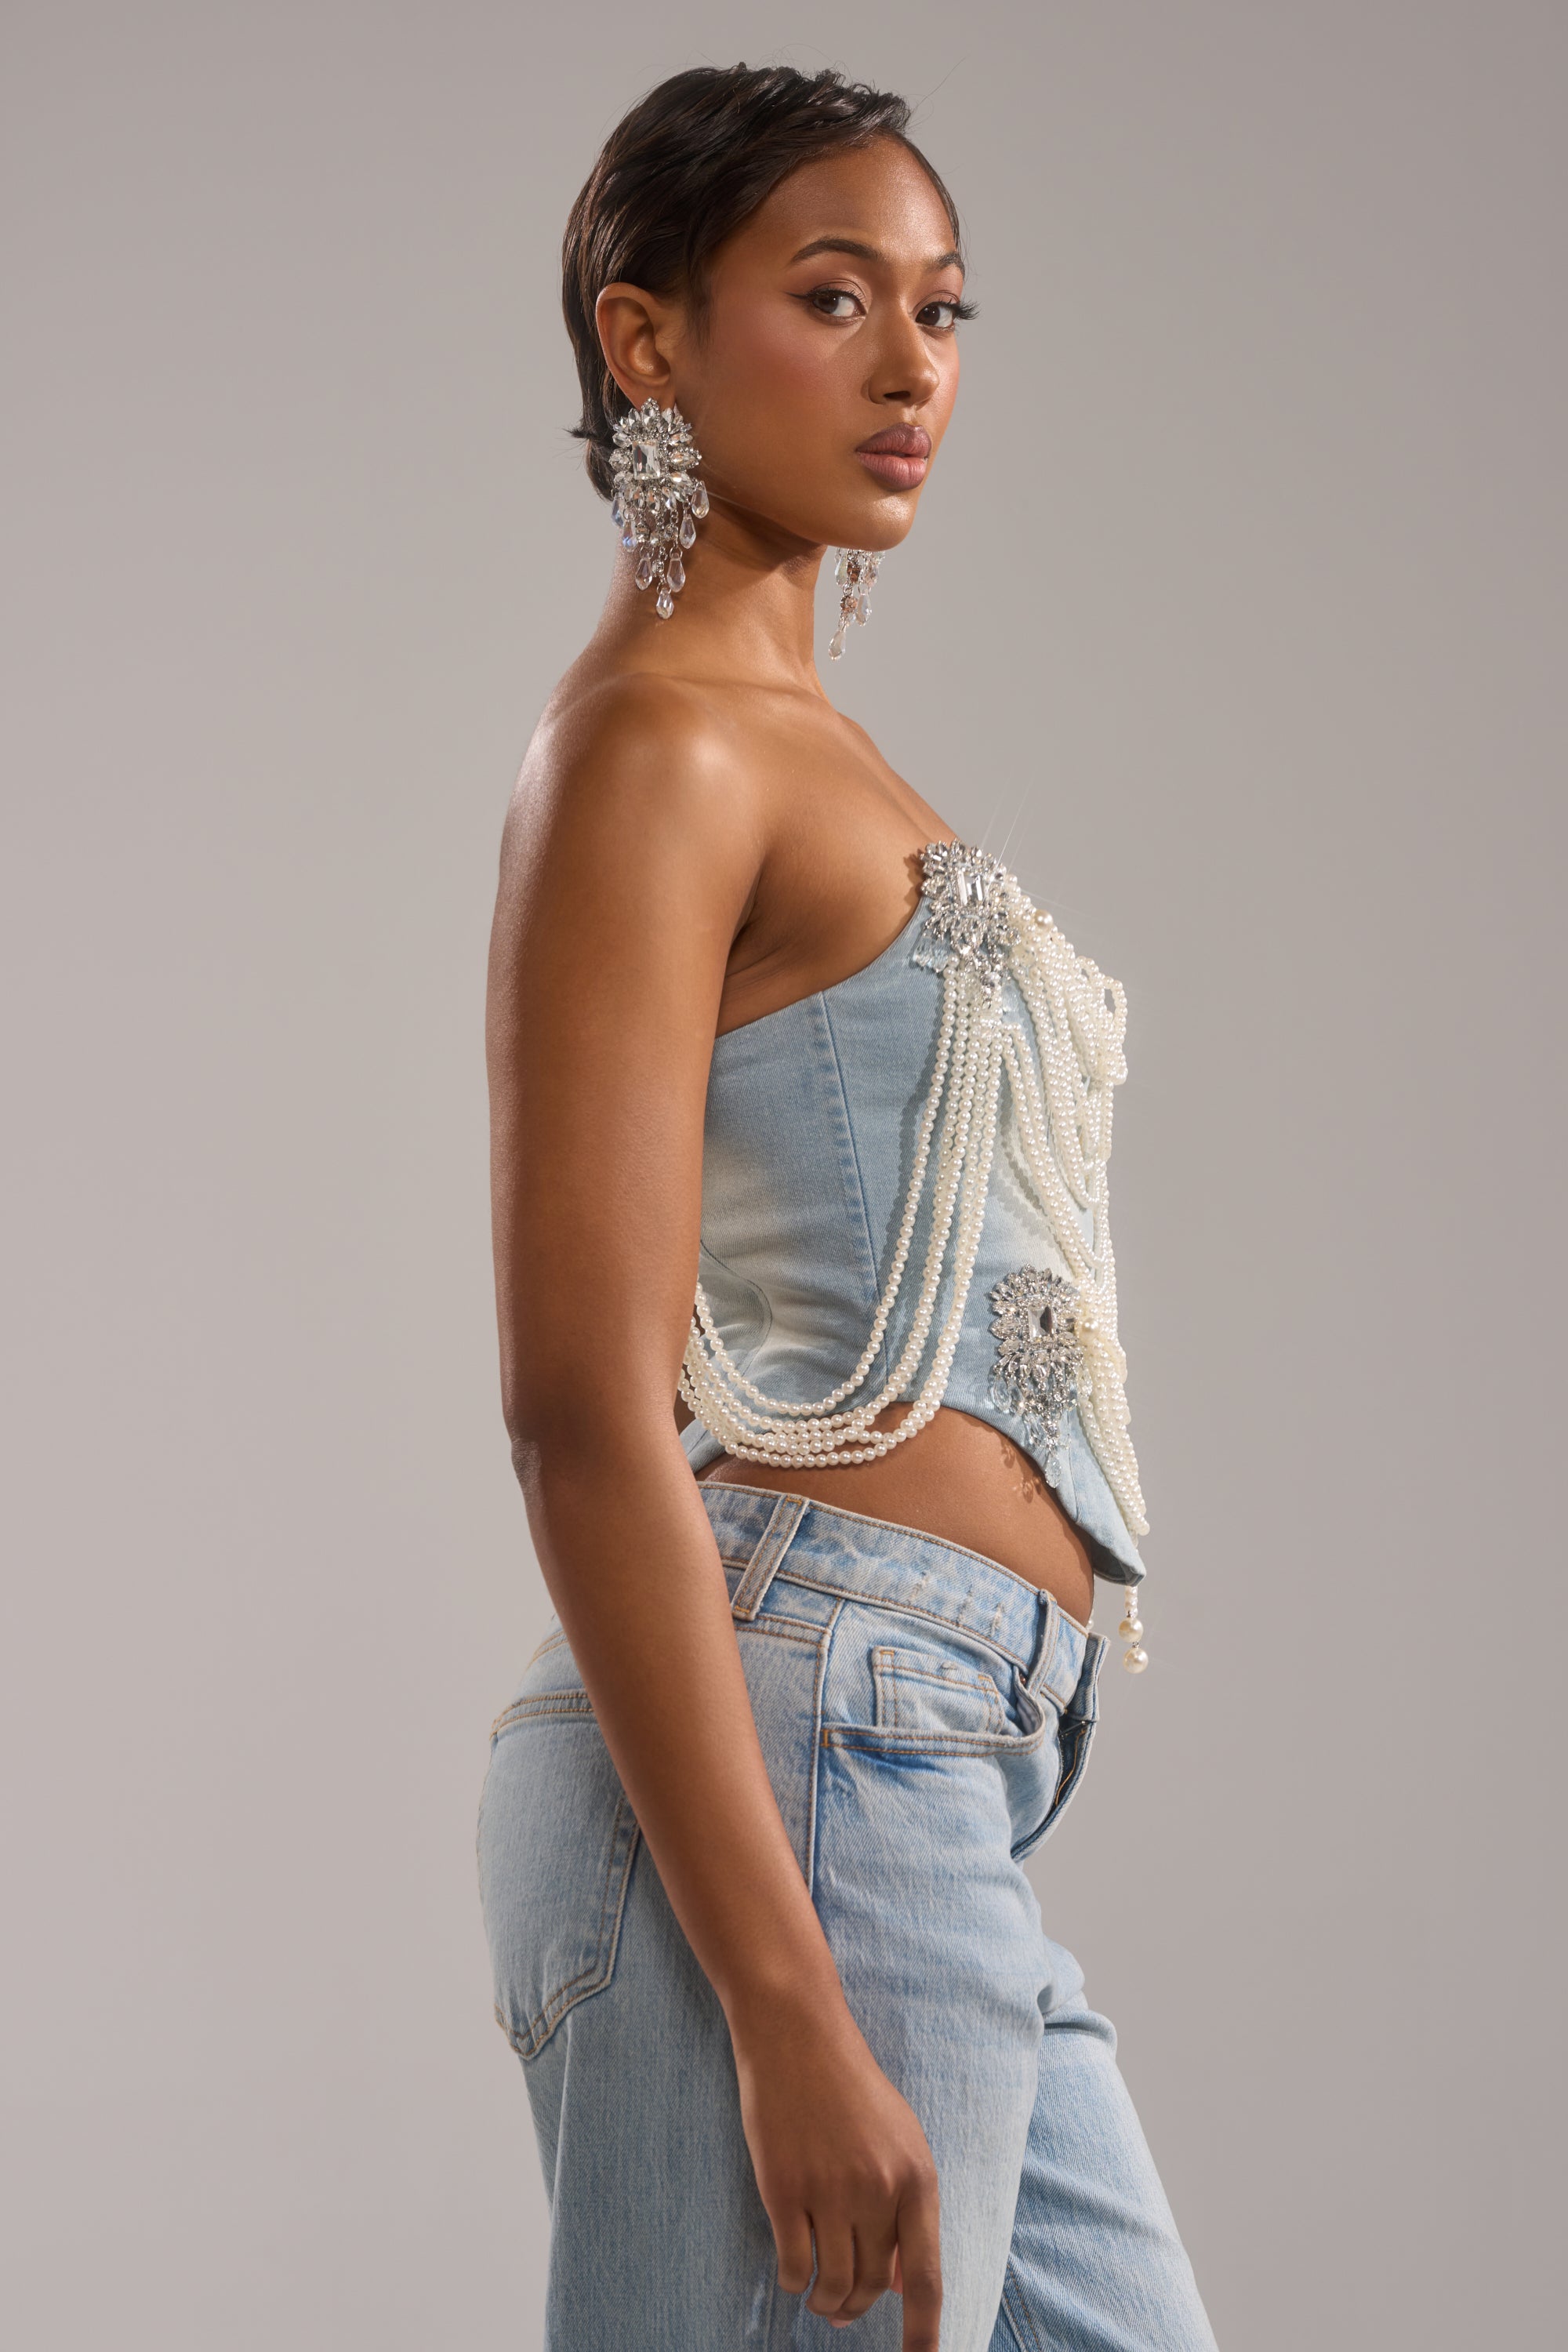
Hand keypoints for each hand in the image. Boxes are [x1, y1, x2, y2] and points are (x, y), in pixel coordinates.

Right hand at [730, 1994, 941, 2348]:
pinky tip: (792, 2273)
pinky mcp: (783, 2190)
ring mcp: (829, 2191)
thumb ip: (904, 2205)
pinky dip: (793, 2280)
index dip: (925, 2331)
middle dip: (859, 2307)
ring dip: (827, 2301)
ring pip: (833, 2283)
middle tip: (842, 2310)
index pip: (927, 2276)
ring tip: (819, 2298)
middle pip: (874, 2283)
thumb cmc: (850, 2087)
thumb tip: (901, 2280)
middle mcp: (878, 2189)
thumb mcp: (899, 2139)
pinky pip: (792, 2265)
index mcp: (916, 2177)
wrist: (797, 2034)